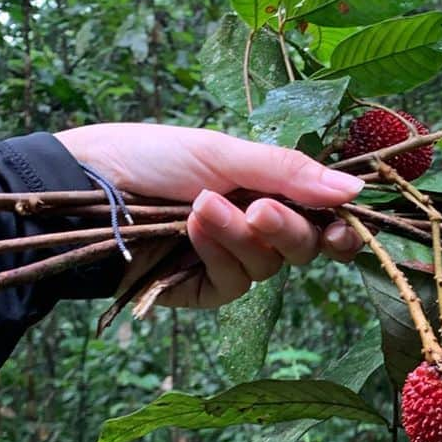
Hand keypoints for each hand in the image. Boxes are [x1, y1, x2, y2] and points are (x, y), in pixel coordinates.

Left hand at [54, 123, 364, 308]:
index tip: (343, 227)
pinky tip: (193, 228)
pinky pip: (236, 282)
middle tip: (262, 210)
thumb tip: (353, 190)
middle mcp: (257, 227)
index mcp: (268, 189)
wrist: (87, 189)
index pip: (322, 218)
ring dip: (242, 235)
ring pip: (270, 265)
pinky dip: (218, 253)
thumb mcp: (224, 152)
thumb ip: (289, 172)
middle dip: (289, 229)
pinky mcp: (207, 289)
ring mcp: (233, 260)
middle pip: (304, 246)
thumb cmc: (152, 157)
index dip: (340, 228)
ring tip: (202, 208)